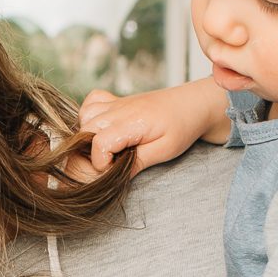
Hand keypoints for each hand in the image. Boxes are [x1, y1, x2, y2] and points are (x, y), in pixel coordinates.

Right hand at [78, 78, 228, 173]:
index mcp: (134, 121)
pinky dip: (88, 115)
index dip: (100, 162)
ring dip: (88, 135)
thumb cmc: (183, 127)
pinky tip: (101, 128)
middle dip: (90, 151)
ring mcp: (117, 103)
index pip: (100, 142)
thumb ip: (138, 162)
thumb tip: (114, 176)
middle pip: (86, 130)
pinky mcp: (117, 100)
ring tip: (107, 147)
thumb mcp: (165, 150)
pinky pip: (91, 102)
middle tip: (110, 162)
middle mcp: (121, 109)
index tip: (112, 169)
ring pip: (85, 117)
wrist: (192, 104)